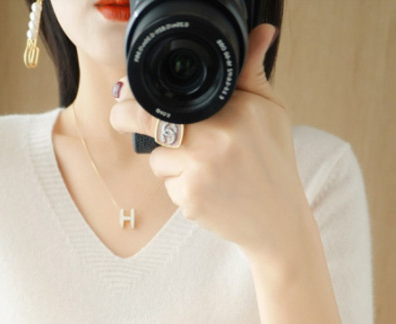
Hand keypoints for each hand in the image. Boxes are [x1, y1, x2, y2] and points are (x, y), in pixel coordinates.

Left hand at [110, 24, 312, 264]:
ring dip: (169, 162)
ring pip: (157, 159)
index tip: (125, 91)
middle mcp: (214, 140)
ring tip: (205, 168)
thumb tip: (260, 31)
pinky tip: (208, 190)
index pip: (172, 96)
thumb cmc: (273, 162)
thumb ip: (252, 73)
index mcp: (234, 112)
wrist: (277, 220)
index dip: (138, 93)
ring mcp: (198, 172)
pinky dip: (180, 187)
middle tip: (119, 114)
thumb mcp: (271, 112)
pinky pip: (168, 186)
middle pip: (148, 123)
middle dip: (126, 117)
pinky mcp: (189, 199)